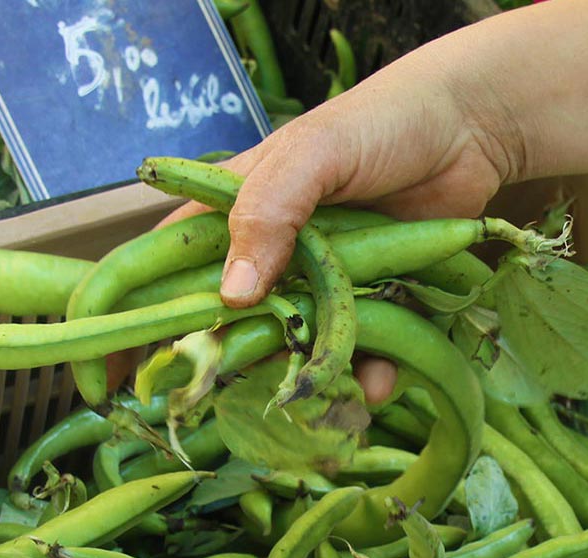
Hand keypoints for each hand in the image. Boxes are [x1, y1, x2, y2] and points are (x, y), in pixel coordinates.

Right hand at [113, 56, 522, 398]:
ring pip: (290, 353)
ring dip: (303, 381)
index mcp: (228, 212)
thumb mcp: (312, 155)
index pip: (159, 271)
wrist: (473, 129)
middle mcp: (266, 256)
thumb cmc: (380, 123)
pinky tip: (378, 381)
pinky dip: (363, 376)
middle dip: (226, 371)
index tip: (114, 378)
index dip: (132, 322)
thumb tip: (231, 295)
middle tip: (231, 404)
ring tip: (324, 396)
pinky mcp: (368, 305)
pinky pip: (354, 357)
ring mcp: (317, 285)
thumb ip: (267, 213)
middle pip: (223, 330)